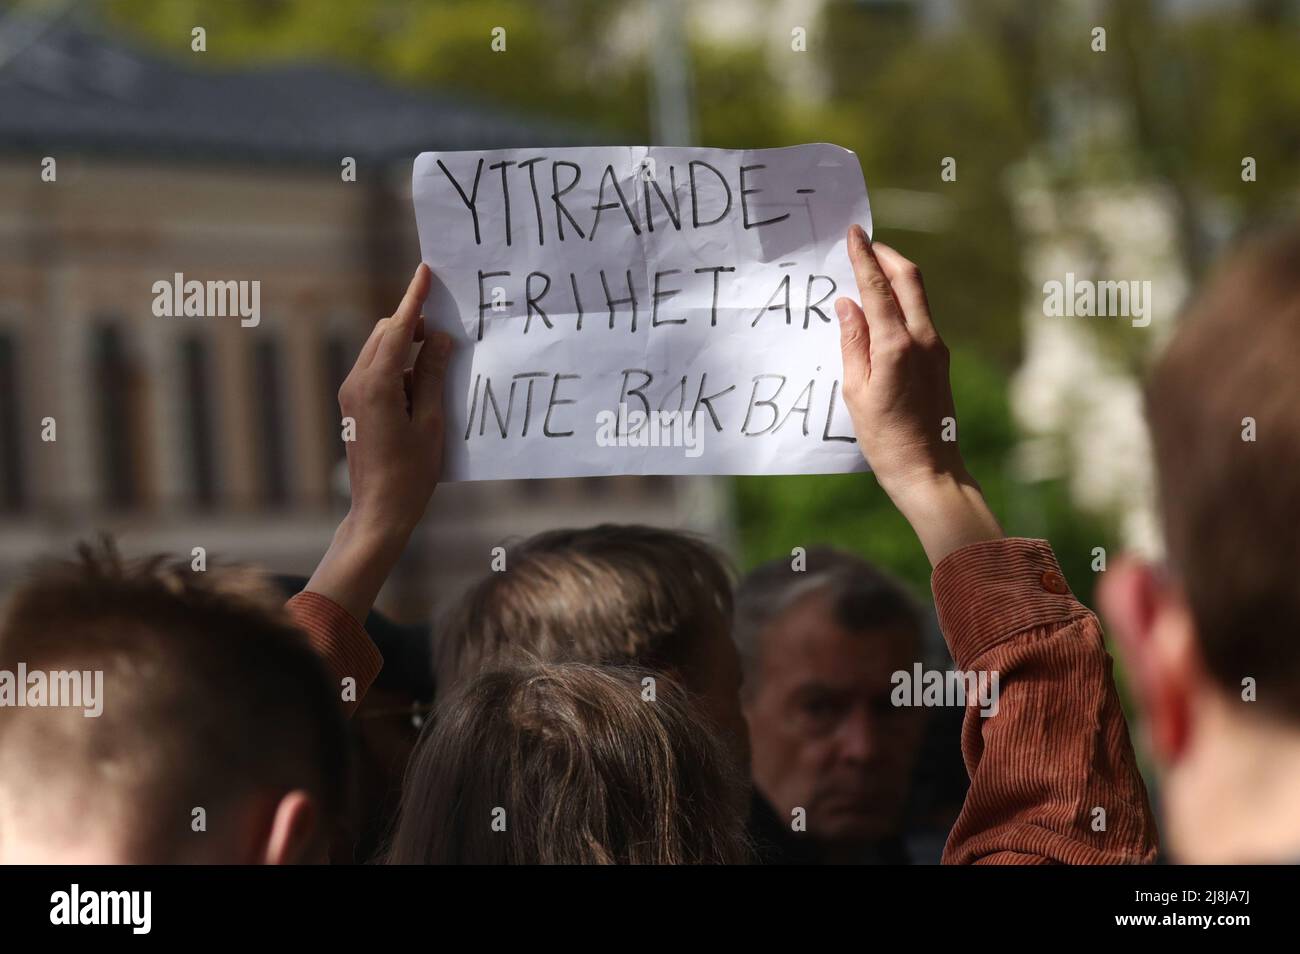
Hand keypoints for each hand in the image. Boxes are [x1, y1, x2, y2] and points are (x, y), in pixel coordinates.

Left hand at [305, 263, 452, 621]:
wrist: (379, 511)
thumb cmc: (410, 473)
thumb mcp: (432, 422)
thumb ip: (435, 376)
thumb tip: (440, 339)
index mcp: (377, 385)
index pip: (396, 328)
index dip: (414, 299)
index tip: (425, 272)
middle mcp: (357, 383)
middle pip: (384, 334)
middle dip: (413, 325)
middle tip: (446, 334)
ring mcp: (352, 394)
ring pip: (380, 352)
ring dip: (408, 350)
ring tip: (439, 373)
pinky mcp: (354, 406)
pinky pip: (378, 372)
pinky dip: (401, 370)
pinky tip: (424, 393)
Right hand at [835, 226, 1000, 564]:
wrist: (929, 469)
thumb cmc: (885, 438)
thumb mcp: (856, 391)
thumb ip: (852, 342)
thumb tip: (848, 304)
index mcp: (896, 346)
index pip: (878, 287)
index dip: (863, 256)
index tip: (853, 232)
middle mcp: (923, 339)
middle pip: (909, 278)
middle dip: (887, 254)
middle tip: (865, 242)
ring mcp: (936, 347)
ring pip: (918, 295)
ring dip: (895, 275)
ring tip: (871, 268)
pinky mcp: (939, 359)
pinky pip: (920, 315)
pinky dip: (901, 300)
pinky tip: (883, 307)